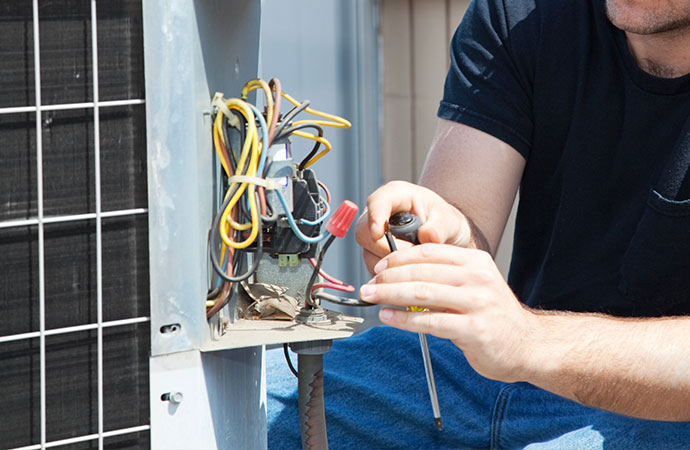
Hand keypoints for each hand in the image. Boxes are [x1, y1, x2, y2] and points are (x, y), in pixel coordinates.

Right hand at [354, 181, 470, 273]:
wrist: (443, 236)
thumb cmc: (443, 221)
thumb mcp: (448, 219)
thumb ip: (438, 227)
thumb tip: (427, 236)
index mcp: (395, 196)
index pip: (377, 202)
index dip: (375, 217)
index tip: (378, 233)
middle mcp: (378, 214)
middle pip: (365, 232)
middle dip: (387, 249)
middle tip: (413, 255)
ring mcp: (372, 235)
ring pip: (368, 253)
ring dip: (391, 264)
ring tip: (416, 262)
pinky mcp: (372, 254)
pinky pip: (374, 268)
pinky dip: (391, 273)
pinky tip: (408, 270)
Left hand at [359, 243, 537, 382]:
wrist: (526, 345)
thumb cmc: (493, 315)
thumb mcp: (474, 284)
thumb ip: (444, 276)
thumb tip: (399, 273)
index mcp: (475, 261)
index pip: (428, 252)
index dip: (398, 258)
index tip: (379, 267)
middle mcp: (477, 278)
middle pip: (421, 271)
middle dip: (388, 277)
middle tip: (368, 285)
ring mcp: (477, 303)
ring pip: (422, 293)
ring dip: (390, 295)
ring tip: (372, 298)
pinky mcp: (473, 329)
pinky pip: (429, 321)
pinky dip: (403, 319)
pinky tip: (388, 318)